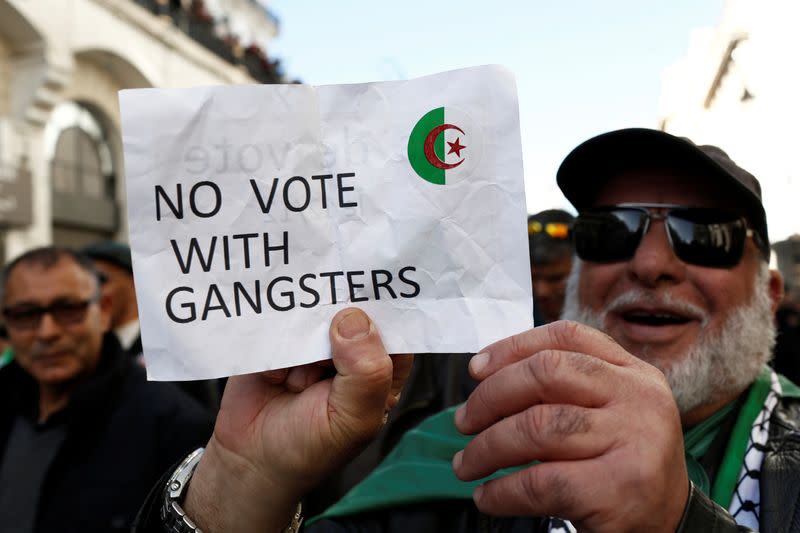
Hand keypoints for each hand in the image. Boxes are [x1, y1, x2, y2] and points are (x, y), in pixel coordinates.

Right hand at [185, 308, 412, 531]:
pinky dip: (277, 344)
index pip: (396, 325)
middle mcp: (350, 348)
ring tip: (297, 384)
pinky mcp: (279, 337)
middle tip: (325, 358)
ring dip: (304, 341)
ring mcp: (313, 341)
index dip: (388, 308)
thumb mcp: (352, 420)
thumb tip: (354, 319)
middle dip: (340, 319)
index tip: (371, 294)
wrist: (249, 460)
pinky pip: (280, 320)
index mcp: (381, 367)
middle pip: (354, 309)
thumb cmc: (309, 448)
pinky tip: (274, 379)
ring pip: (317, 311)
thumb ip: (366, 373)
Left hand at [452, 320, 687, 532]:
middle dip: (491, 396)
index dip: (513, 346)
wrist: (669, 525)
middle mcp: (638, 398)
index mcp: (634, 372)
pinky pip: (540, 482)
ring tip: (467, 464)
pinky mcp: (618, 489)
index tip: (476, 368)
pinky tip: (488, 496)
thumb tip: (485, 379)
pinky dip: (502, 491)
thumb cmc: (621, 464)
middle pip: (546, 373)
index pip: (566, 337)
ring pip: (536, 427)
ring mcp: (633, 441)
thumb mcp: (607, 412)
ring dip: (487, 447)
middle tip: (465, 421)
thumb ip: (564, 388)